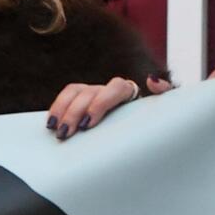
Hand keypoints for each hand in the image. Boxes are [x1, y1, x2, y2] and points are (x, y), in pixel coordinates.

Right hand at [46, 74, 172, 139]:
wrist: (141, 127)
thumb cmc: (149, 121)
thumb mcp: (160, 111)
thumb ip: (164, 94)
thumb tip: (151, 80)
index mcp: (127, 91)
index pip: (115, 89)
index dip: (100, 104)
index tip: (88, 124)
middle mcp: (108, 89)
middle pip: (90, 92)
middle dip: (75, 113)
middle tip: (67, 133)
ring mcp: (93, 93)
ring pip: (75, 92)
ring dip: (63, 110)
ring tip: (57, 130)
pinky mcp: (81, 100)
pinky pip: (66, 97)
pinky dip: (56, 108)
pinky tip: (51, 123)